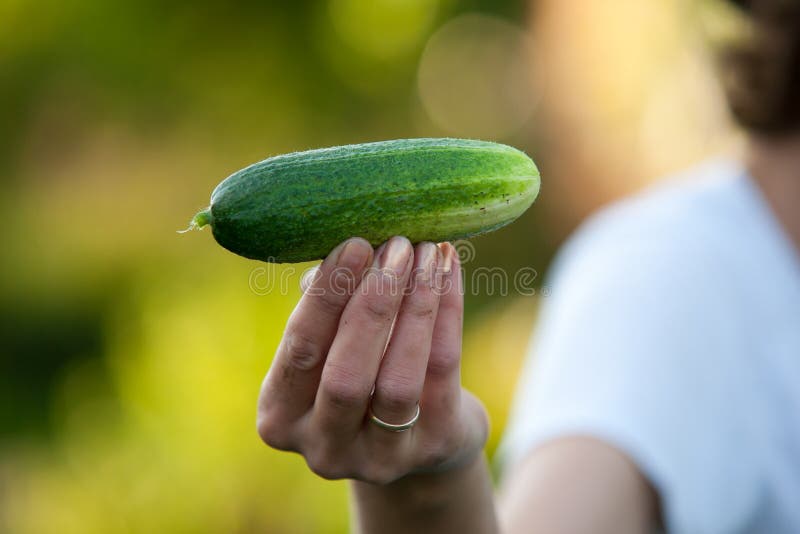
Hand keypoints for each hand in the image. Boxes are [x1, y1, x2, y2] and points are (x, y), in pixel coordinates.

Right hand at [257, 236, 488, 484]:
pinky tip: (448, 269)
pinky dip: (447, 313)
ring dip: (415, 305)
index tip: (353, 244)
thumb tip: (340, 248)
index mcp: (281, 416)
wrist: (418, 437)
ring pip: (399, 378)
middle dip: (373, 301)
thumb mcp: (332, 348)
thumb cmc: (361, 374)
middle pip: (347, 373)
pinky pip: (441, 372)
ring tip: (427, 252)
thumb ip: (328, 308)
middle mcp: (324, 448)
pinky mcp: (432, 448)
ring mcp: (380, 458)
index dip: (327, 296)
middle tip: (395, 245)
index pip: (301, 351)